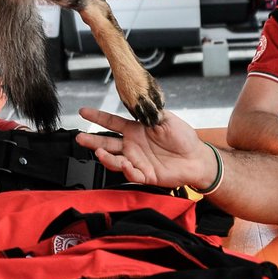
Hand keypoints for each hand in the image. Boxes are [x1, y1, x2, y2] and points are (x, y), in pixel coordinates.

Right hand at [76, 106, 213, 190]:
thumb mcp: (166, 118)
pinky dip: (127, 170)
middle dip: (91, 141)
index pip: (111, 122)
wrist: (197, 158)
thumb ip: (150, 112)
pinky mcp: (145, 175)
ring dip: (106, 157)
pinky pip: (132, 174)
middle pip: (106, 143)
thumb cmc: (183, 137)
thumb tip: (137, 103)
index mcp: (136, 129)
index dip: (97, 117)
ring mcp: (137, 160)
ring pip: (114, 160)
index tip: (83, 112)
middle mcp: (132, 145)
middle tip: (80, 138)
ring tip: (99, 153)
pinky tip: (125, 165)